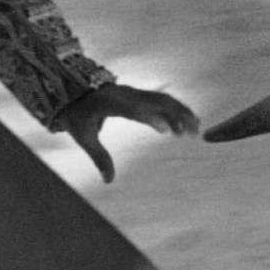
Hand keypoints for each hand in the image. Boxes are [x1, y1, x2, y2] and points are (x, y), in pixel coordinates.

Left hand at [59, 84, 199, 182]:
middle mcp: (126, 94)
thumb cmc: (77, 114)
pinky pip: (160, 99)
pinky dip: (175, 109)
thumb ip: (99, 157)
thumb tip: (108, 181)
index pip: (133, 110)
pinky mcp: (139, 94)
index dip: (150, 118)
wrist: (73, 89)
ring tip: (196, 129)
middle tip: (192, 132)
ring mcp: (134, 92)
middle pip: (156, 101)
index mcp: (110, 103)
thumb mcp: (84, 137)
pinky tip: (185, 123)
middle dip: (177, 115)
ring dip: (181, 112)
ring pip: (163, 99)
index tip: (166, 131)